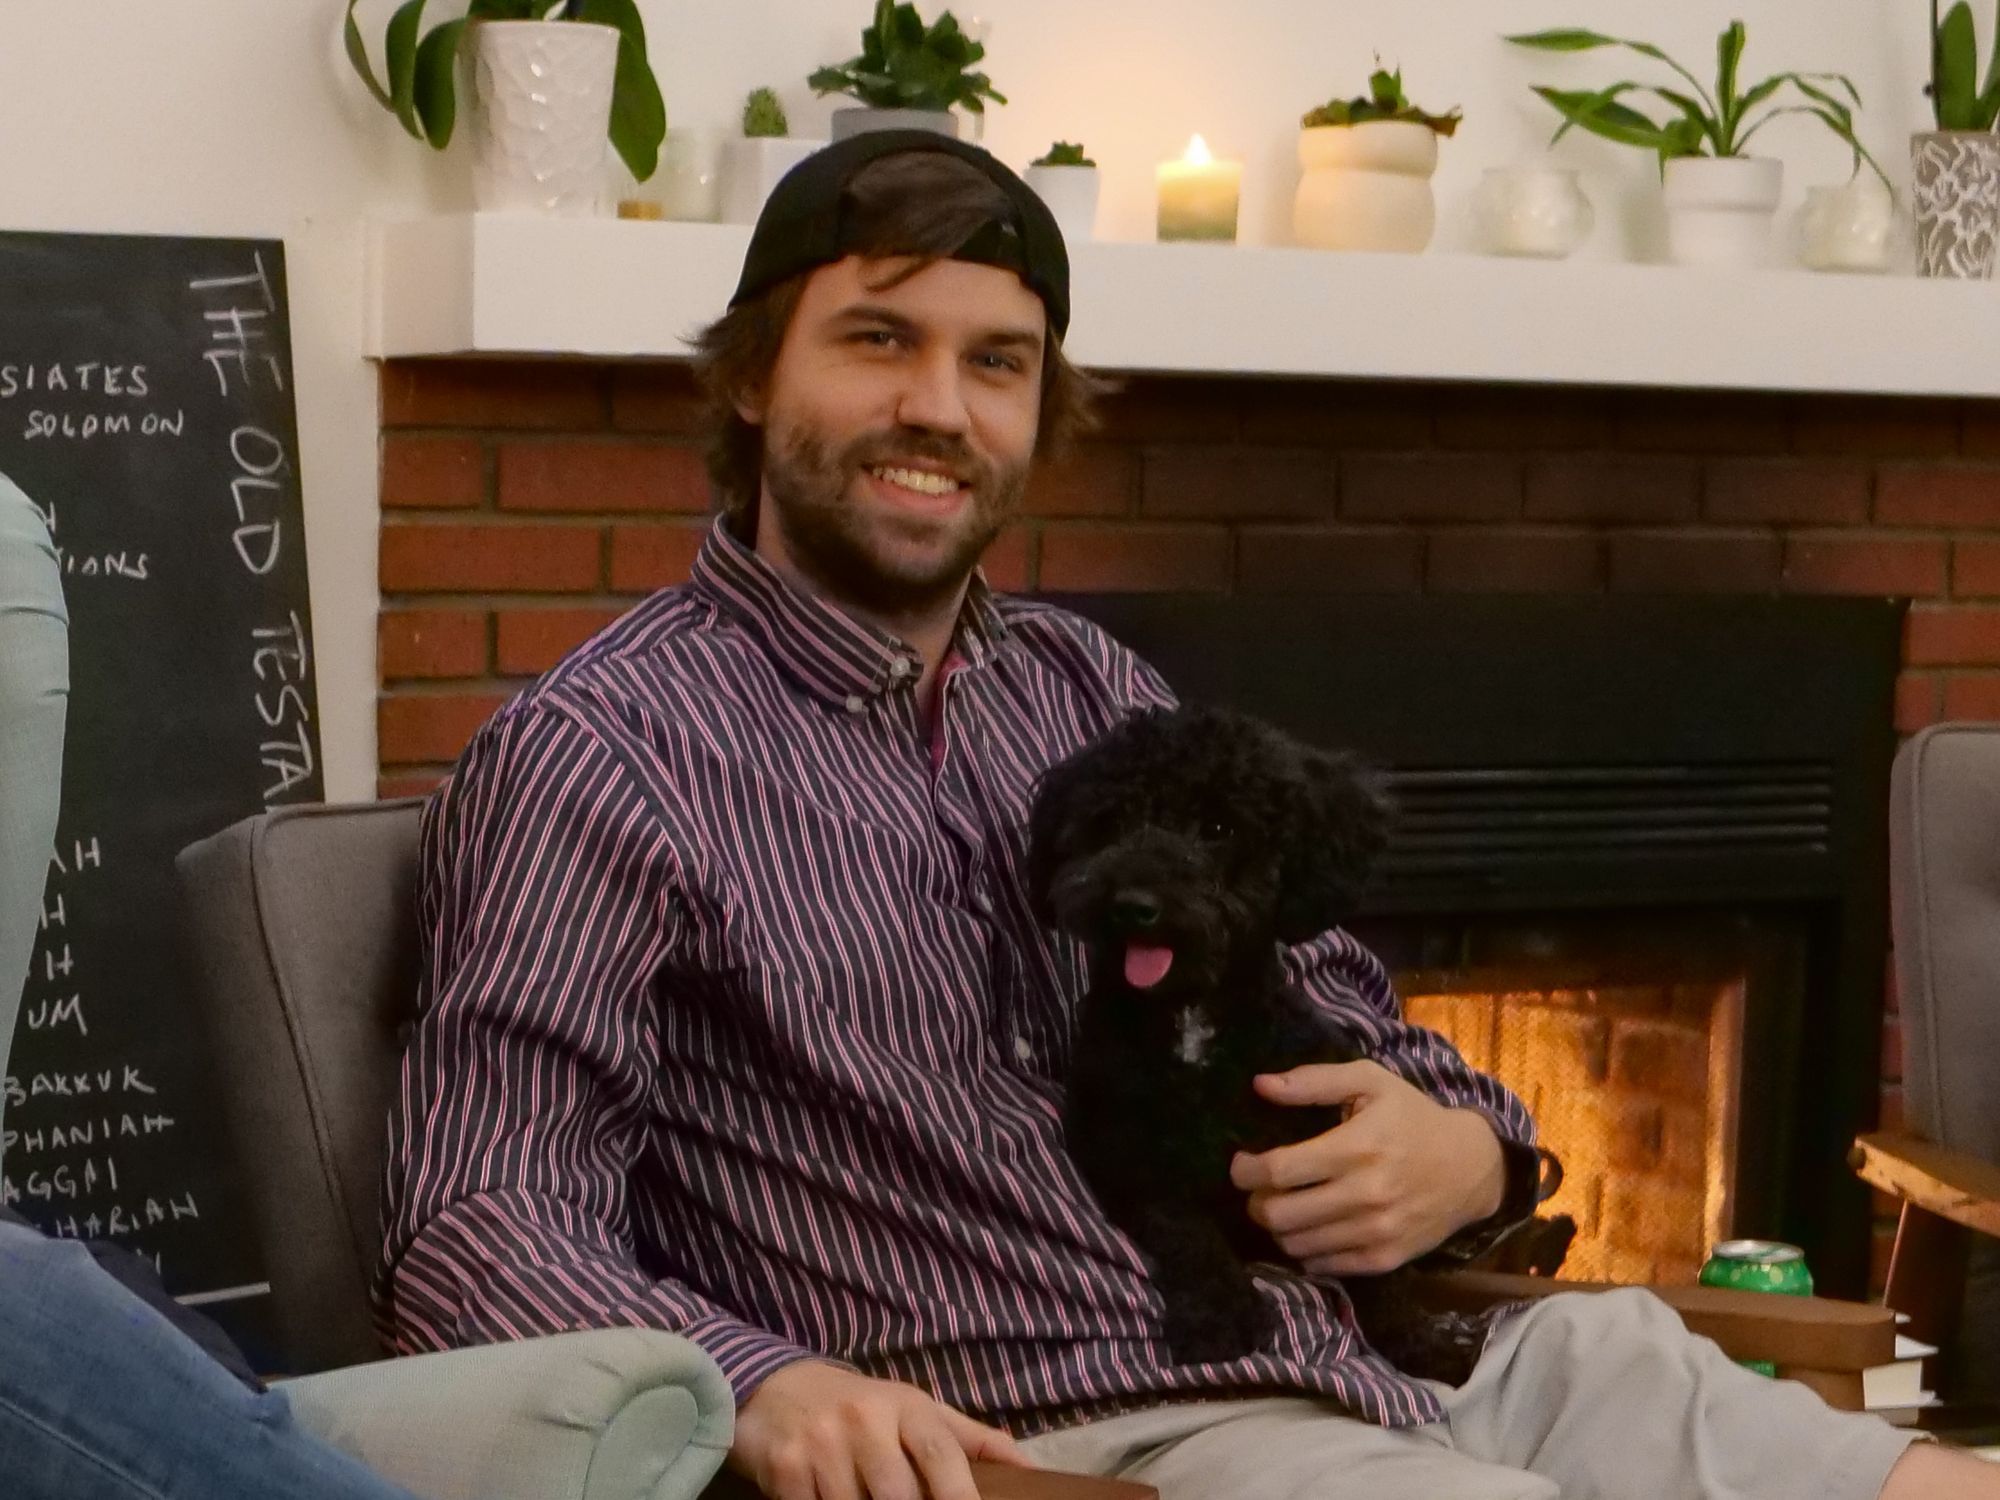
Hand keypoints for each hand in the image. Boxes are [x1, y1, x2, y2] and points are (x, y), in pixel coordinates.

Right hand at [729, 1359, 1034, 1499]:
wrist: (779, 1388)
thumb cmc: (865, 1409)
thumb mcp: (917, 1411)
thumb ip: (971, 1440)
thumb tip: (1030, 1468)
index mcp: (907, 1407)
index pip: (941, 1453)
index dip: (960, 1494)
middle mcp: (865, 1420)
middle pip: (899, 1494)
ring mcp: (822, 1443)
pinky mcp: (784, 1467)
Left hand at [1228, 1060, 1506, 1275]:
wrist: (1471, 1166)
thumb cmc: (1412, 1117)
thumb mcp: (1369, 1082)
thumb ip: (1313, 1081)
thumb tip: (1260, 1085)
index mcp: (1357, 1147)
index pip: (1280, 1170)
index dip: (1247, 1171)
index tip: (1242, 1165)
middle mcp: (1365, 1194)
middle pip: (1279, 1214)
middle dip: (1255, 1202)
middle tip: (1259, 1190)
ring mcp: (1376, 1232)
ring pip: (1296, 1245)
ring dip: (1278, 1228)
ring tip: (1283, 1207)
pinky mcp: (1385, 1258)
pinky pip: (1323, 1266)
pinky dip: (1305, 1251)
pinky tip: (1310, 1228)